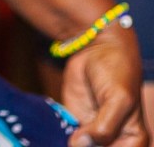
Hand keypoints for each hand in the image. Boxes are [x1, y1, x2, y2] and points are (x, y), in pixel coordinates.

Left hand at [62, 26, 146, 146]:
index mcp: (133, 142)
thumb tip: (80, 145)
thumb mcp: (118, 100)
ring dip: (69, 143)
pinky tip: (53, 133)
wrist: (96, 50)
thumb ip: (104, 127)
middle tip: (73, 134)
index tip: (82, 142)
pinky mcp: (75, 122)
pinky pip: (66, 136)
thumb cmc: (116, 73)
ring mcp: (92, 133)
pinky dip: (57, 136)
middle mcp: (113, 141)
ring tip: (66, 128)